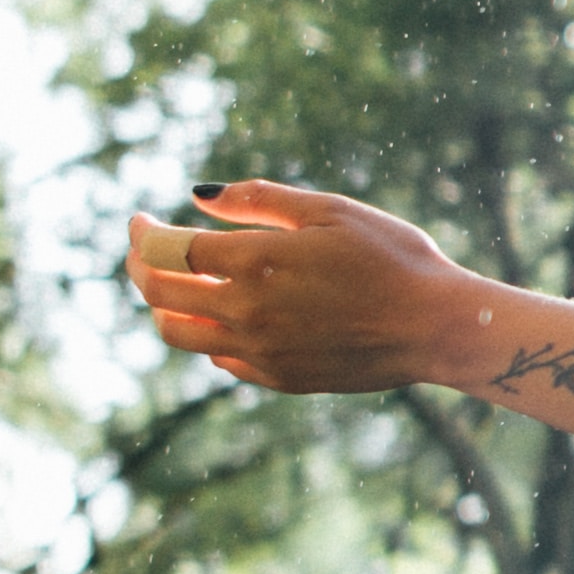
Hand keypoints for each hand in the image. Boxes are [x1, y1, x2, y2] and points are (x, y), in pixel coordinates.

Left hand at [124, 179, 490, 393]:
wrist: (435, 326)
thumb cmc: (392, 257)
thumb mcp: (329, 210)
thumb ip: (258, 200)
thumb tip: (198, 195)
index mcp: (255, 261)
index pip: (166, 249)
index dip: (142, 232)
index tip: (139, 220)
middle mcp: (245, 311)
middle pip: (159, 293)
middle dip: (138, 266)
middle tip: (141, 250)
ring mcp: (258, 351)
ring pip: (177, 334)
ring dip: (162, 307)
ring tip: (172, 287)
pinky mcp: (277, 378)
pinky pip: (218, 358)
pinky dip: (205, 334)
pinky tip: (223, 315)